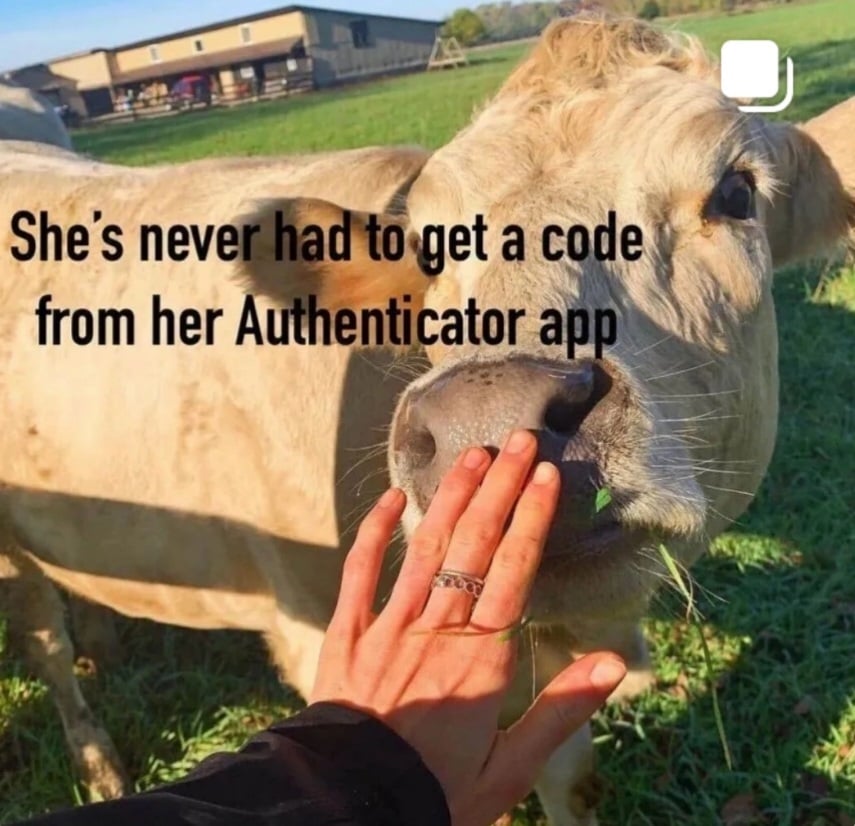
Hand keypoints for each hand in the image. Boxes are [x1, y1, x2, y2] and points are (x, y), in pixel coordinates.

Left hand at [311, 429, 625, 825]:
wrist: (352, 809)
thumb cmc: (438, 790)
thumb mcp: (511, 767)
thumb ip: (562, 710)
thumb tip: (613, 662)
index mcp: (481, 657)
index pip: (514, 570)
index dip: (532, 518)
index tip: (546, 474)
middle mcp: (438, 627)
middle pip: (474, 545)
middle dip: (500, 489)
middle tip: (519, 440)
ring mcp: (389, 625)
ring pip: (426, 548)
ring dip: (452, 497)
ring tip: (474, 454)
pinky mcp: (347, 633)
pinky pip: (359, 573)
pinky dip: (374, 533)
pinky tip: (393, 498)